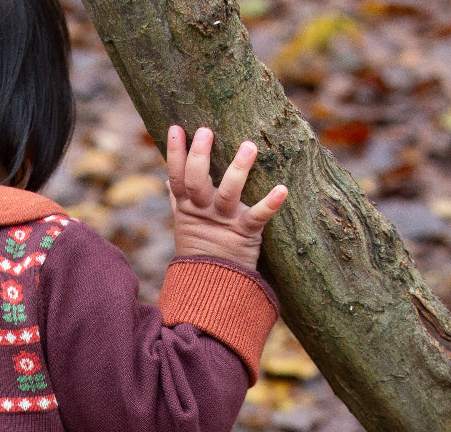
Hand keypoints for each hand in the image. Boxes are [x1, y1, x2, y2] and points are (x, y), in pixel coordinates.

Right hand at [167, 125, 287, 270]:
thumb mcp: (186, 222)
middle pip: (197, 182)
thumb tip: (169, 179)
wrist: (213, 285)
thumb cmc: (202, 247)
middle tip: (206, 131)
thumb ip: (179, 198)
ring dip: (238, 170)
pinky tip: (282, 189)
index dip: (175, 154)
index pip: (178, 177)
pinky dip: (270, 204)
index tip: (177, 128)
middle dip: (200, 157)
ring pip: (228, 194)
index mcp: (188, 207)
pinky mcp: (246, 233)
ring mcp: (225, 222)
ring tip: (249, 146)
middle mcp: (205, 211)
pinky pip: (258, 217)